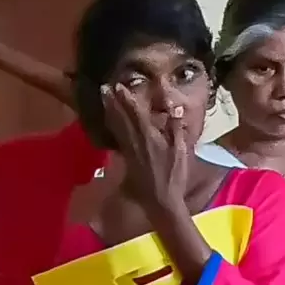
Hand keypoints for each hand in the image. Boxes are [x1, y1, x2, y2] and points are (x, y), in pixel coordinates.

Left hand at [104, 81, 192, 211]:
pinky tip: (108, 119)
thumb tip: (174, 107)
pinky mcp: (126, 156)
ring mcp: (128, 148)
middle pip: (121, 117)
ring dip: (109, 110)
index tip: (119, 86)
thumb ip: (176, 129)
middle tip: (104, 87)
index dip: (127, 99)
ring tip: (103, 98)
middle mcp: (135, 140)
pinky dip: (111, 124)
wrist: (160, 198)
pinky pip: (116, 135)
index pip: (136, 113)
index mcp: (150, 137)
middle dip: (113, 101)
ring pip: (116, 125)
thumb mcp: (181, 151)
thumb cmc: (174, 175)